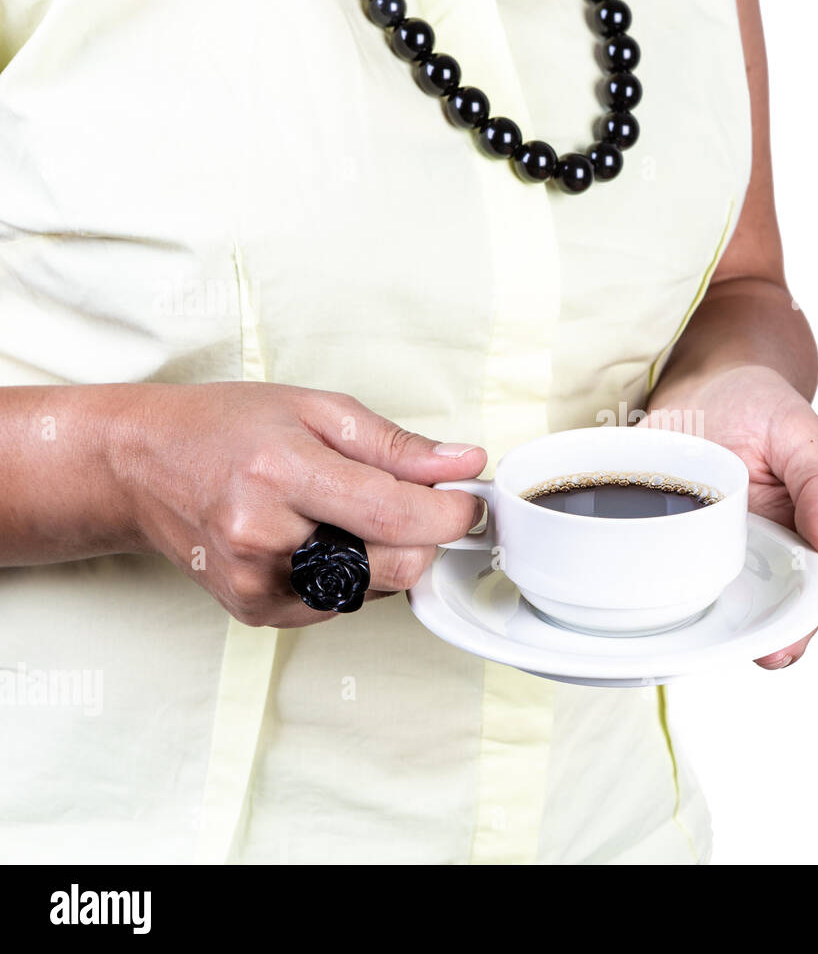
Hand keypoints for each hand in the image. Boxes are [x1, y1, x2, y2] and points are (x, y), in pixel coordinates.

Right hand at [112, 382, 484, 627]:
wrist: (142, 467)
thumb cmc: (224, 429)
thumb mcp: (316, 410)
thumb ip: (397, 445)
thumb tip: (464, 464)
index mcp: (279, 474)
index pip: (395, 515)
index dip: (450, 512)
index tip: (469, 500)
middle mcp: (263, 538)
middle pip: (396, 565)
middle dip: (424, 536)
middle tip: (412, 501)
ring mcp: (256, 584)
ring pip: (376, 589)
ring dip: (386, 555)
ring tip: (342, 511)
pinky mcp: (257, 612)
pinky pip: (343, 603)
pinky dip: (352, 573)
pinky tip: (318, 537)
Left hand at [644, 365, 817, 668]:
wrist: (707, 380)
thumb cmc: (762, 409)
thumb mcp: (801, 435)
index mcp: (790, 545)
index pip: (799, 605)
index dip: (791, 634)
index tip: (777, 650)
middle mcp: (741, 558)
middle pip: (740, 618)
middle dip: (727, 640)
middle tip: (711, 647)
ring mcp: (691, 550)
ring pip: (686, 603)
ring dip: (673, 621)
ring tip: (660, 629)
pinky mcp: (650, 535)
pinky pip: (639, 568)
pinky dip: (627, 582)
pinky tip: (614, 592)